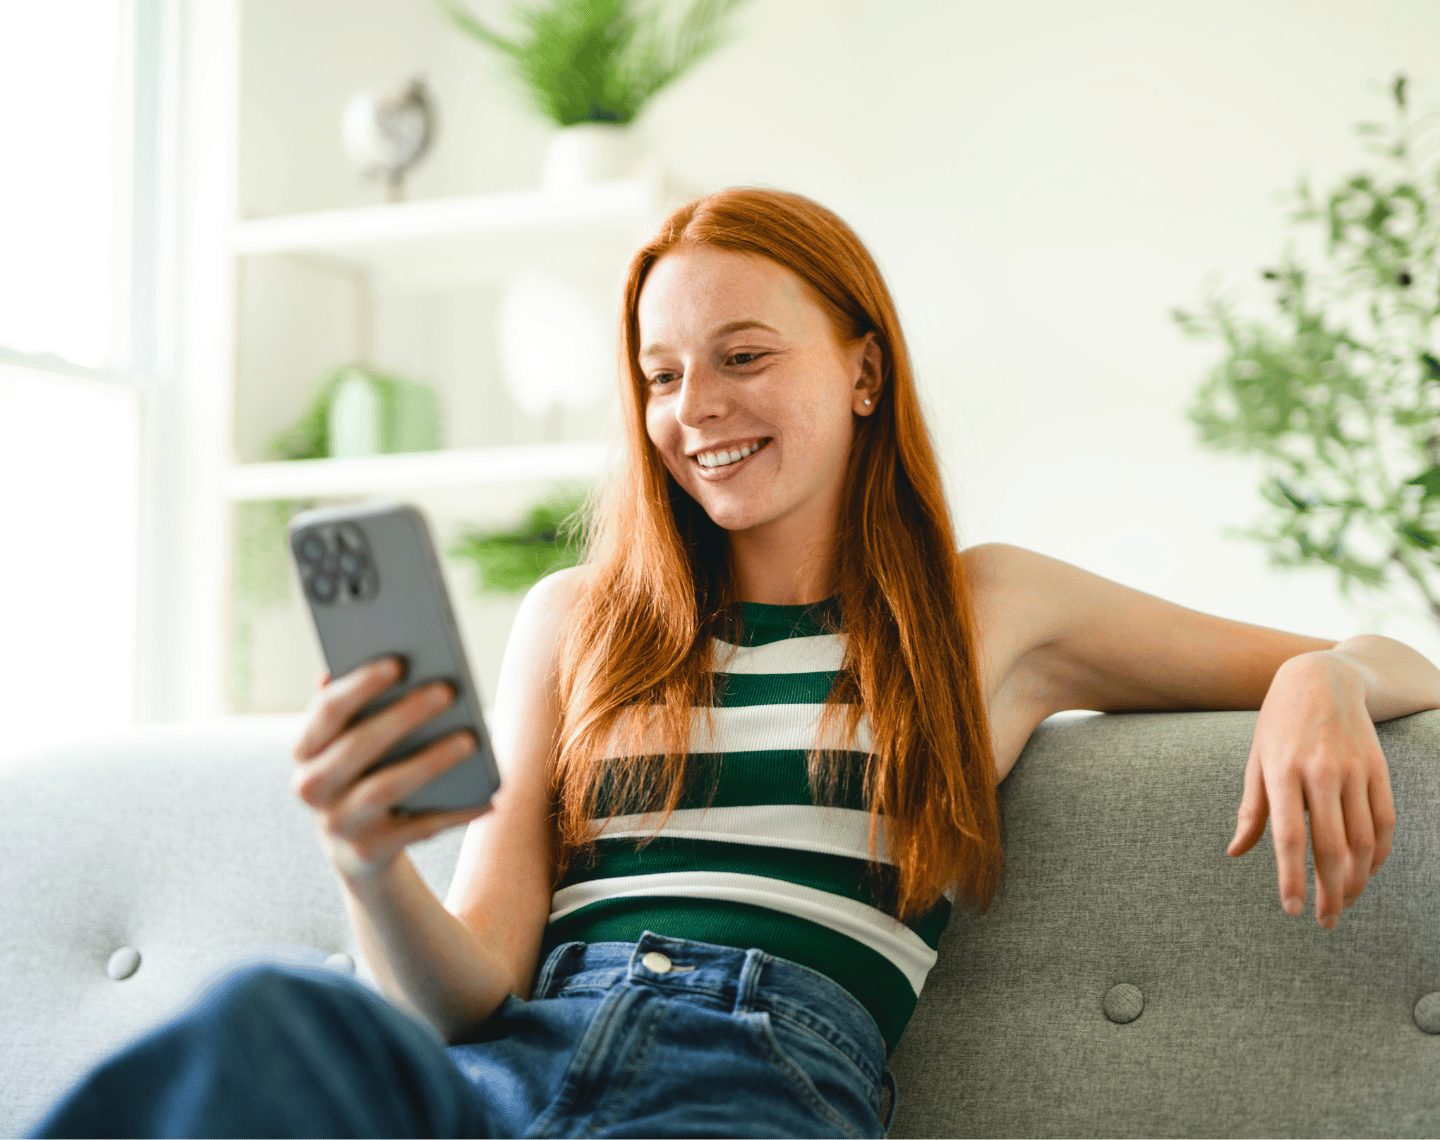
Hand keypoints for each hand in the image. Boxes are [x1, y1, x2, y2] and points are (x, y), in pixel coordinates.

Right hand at [292, 657, 492, 881]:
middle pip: (357, 747)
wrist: (356, 846)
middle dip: (402, 717)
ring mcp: (338, 823)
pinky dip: (456, 813)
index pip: (327, 710)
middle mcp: (311, 787)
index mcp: (305, 749)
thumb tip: (391, 660)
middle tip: (446, 691)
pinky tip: (489, 797)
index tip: (398, 663)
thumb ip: (360, 705)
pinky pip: (420, 828)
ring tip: (470, 740)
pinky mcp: (370, 851)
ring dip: (430, 762)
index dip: (360, 686)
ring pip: (385, 788)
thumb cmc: (362, 771)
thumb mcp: (350, 741)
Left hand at [1227, 652, 1395, 928]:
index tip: (1292, 910)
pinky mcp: (1378, 769)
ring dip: (1356, 879)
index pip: (1289, 837)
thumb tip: (1236, 852)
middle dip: (1329, 891)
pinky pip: (1385, 821)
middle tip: (1325, 921)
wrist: (1321, 680)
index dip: (1292, 878)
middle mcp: (1320, 772)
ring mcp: (1353, 771)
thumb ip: (1251, 810)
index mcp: (1282, 771)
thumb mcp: (1256, 760)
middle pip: (1331, 846)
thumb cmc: (1278, 725)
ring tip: (1343, 902)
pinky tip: (1367, 871)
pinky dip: (1380, 853)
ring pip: (1364, 840)